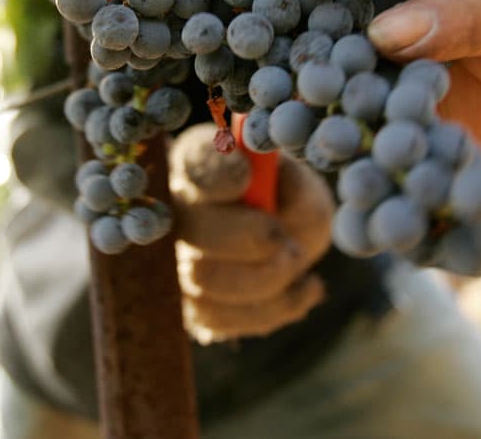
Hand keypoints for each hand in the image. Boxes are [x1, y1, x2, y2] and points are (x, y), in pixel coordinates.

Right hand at [169, 124, 330, 342]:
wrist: (287, 241)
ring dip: (266, 278)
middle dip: (250, 239)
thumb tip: (278, 204)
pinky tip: (304, 288)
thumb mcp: (302, 187)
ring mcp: (175, 262)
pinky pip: (218, 318)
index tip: (246, 177)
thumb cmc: (288, 202)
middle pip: (191, 229)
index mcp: (201, 162)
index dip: (216, 172)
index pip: (194, 162)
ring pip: (203, 280)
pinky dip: (273, 308)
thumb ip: (295, 189)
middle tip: (290, 244)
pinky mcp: (189, 305)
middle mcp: (176, 210)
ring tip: (297, 260)